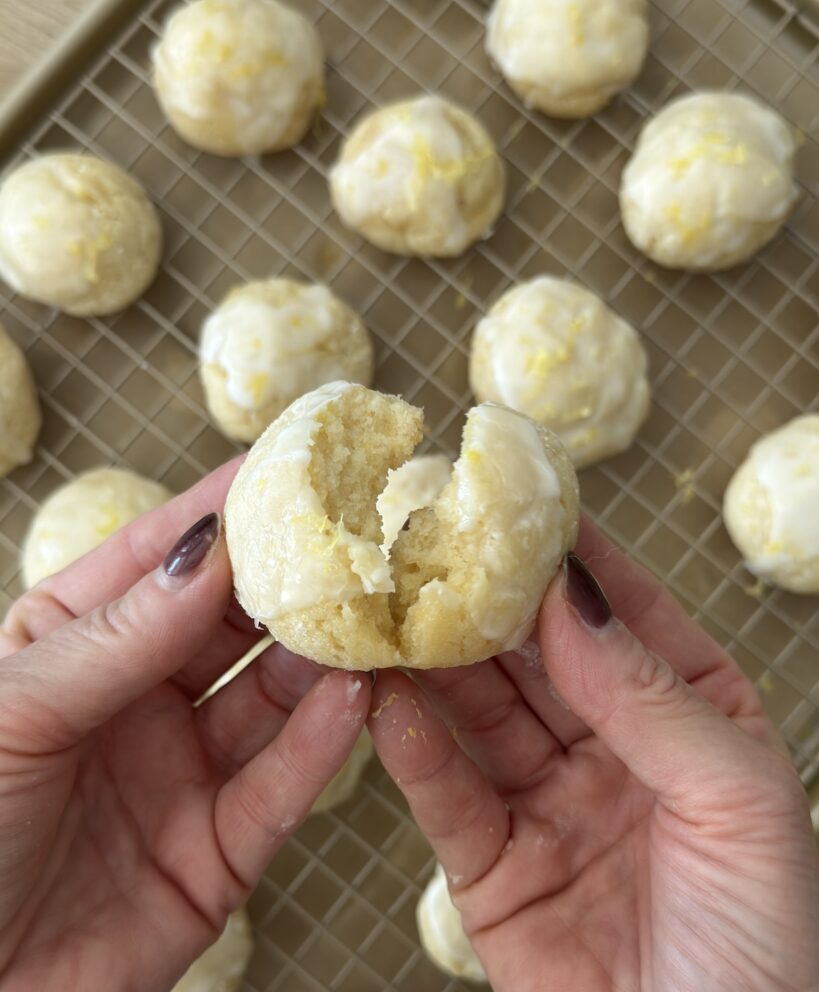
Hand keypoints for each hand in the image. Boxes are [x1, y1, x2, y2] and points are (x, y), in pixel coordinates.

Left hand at [0, 460, 370, 990]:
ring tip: (373, 613)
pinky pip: (276, 790)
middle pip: (230, 625)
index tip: (292, 464)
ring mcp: (179, 774)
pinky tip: (354, 700)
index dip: (225, 510)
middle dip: (291, 579)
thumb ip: (119, 636)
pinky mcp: (214, 853)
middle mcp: (135, 700)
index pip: (162, 560)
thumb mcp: (18, 712)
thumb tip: (209, 551)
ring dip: (323, 658)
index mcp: (72, 645)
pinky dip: (320, 745)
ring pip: (269, 700)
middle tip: (358, 536)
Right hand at [369, 519, 818, 991]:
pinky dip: (410, 747)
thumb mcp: (735, 801)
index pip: (623, 614)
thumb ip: (649, 695)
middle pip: (537, 656)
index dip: (570, 558)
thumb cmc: (764, 950)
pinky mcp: (494, 868)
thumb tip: (570, 600)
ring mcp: (550, 804)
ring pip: (480, 713)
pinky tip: (381, 701)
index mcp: (692, 717)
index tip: (512, 501)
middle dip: (483, 601)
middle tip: (424, 545)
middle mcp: (616, 748)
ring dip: (432, 663)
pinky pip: (446, 794)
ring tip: (384, 609)